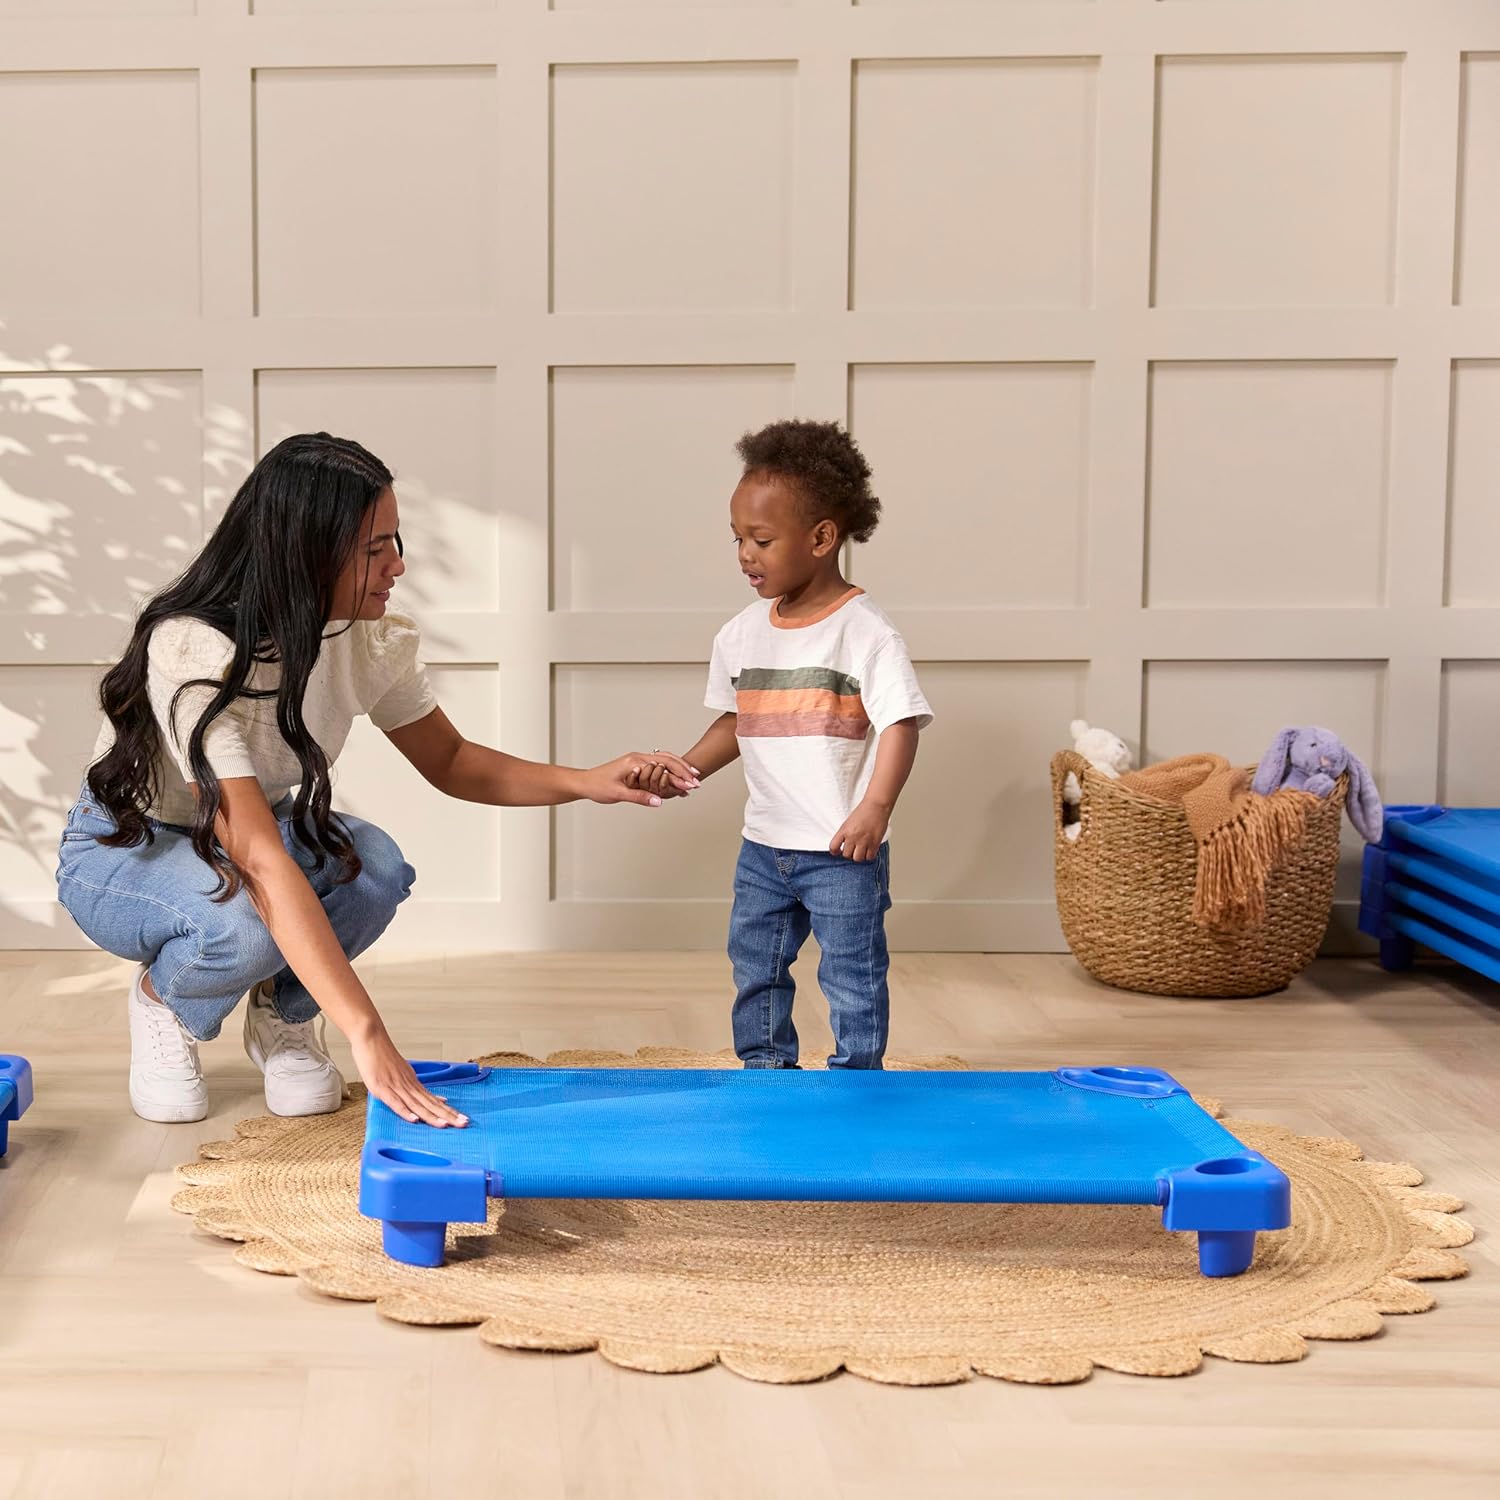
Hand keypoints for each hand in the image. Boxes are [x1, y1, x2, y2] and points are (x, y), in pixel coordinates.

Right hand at [351, 1029, 468, 1127]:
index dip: (448, 1111)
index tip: (462, 1119)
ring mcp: (396, 1087)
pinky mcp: (382, 1088)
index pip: (434, 1101)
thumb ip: (417, 1088)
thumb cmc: (383, 1055)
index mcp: (413, 1083)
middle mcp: (408, 1086)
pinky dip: (405, 1112)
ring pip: (417, 1105)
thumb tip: (437, 1098)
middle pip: (430, 1105)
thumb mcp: (404, 1072)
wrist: (371, 1036)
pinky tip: (415, 1119)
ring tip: (446, 1125)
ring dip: (431, 1116)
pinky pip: (395, 1102)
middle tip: (464, 1124)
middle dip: (448, 1116)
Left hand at [584, 750, 700, 807]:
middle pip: (668, 760)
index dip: (680, 774)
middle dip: (684, 771)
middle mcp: (638, 758)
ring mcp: (637, 761)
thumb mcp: (618, 793)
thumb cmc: (597, 786)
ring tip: (691, 779)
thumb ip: (640, 796)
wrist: (584, 783)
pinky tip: (675, 781)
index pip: (664, 764)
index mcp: (636, 761)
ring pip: (664, 762)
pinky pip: (657, 767)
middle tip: (697, 782)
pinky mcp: (636, 768)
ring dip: (678, 770)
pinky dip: (669, 772)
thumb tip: (659, 801)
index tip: (691, 784)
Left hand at [829, 801, 888, 861]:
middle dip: (849, 853)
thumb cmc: (864, 811)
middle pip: (846, 855)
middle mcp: (853, 837)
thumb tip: (844, 845)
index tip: (838, 852)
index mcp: (844, 830)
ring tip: (861, 850)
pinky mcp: (874, 843)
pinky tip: (869, 850)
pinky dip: (869, 856)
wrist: (877, 806)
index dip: (835, 851)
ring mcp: (864, 841)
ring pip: (858, 858)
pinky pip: (870, 857)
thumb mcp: (848, 822)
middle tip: (853, 849)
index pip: (833, 847)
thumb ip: (845, 833)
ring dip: (859, 856)